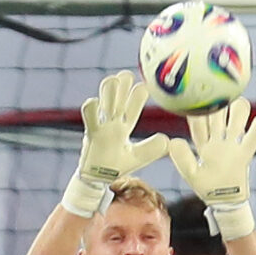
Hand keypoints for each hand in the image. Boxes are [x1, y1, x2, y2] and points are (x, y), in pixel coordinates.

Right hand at [61, 71, 171, 216]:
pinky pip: (89, 116)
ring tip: (114, 80)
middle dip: (122, 84)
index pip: (133, 106)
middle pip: (118, 96)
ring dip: (109, 90)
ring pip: (104, 101)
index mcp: (125, 124)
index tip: (144, 86)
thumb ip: (151, 149)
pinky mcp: (90, 132)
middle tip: (126, 75)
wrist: (98, 179)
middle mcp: (114, 121)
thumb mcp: (137, 157)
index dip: (138, 95)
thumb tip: (167, 140)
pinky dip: (91, 107)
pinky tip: (95, 101)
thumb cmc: (117, 165)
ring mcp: (102, 125)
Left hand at [166, 97, 255, 240]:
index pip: (199, 119)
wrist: (225, 201)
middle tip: (218, 104)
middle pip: (221, 108)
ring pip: (239, 111)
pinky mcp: (248, 149)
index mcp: (203, 141)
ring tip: (236, 122)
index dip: (197, 108)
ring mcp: (234, 141)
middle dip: (220, 102)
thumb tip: (174, 141)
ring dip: (240, 109)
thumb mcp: (191, 174)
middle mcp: (218, 137)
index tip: (194, 101)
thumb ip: (182, 159)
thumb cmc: (206, 187)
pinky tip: (254, 127)